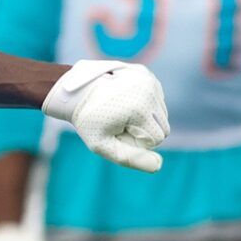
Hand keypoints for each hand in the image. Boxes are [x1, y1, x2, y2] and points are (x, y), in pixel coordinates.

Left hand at [41, 60, 168, 172]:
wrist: (76, 92)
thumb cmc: (88, 122)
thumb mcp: (103, 146)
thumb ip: (131, 159)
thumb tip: (158, 166)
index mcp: (140, 109)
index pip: (157, 139)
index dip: (139, 143)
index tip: (118, 134)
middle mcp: (149, 91)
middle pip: (163, 126)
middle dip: (145, 131)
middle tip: (120, 125)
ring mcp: (149, 80)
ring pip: (162, 113)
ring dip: (145, 119)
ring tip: (121, 113)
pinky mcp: (147, 74)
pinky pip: (156, 99)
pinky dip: (144, 104)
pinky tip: (125, 102)